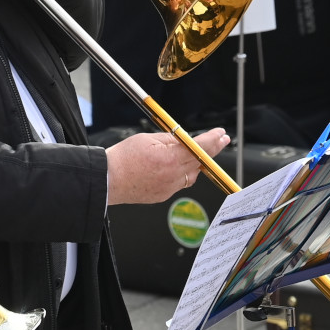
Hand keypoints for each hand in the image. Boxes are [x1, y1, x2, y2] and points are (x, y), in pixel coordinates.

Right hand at [106, 128, 230, 204]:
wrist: (107, 180)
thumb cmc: (122, 158)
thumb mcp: (148, 139)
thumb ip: (170, 139)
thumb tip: (185, 140)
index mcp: (170, 158)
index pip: (199, 148)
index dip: (213, 140)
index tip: (220, 134)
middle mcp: (173, 175)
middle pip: (200, 162)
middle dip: (212, 150)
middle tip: (222, 140)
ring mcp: (169, 188)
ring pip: (191, 174)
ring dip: (196, 163)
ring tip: (195, 152)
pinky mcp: (163, 195)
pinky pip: (179, 183)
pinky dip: (180, 173)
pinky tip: (172, 166)